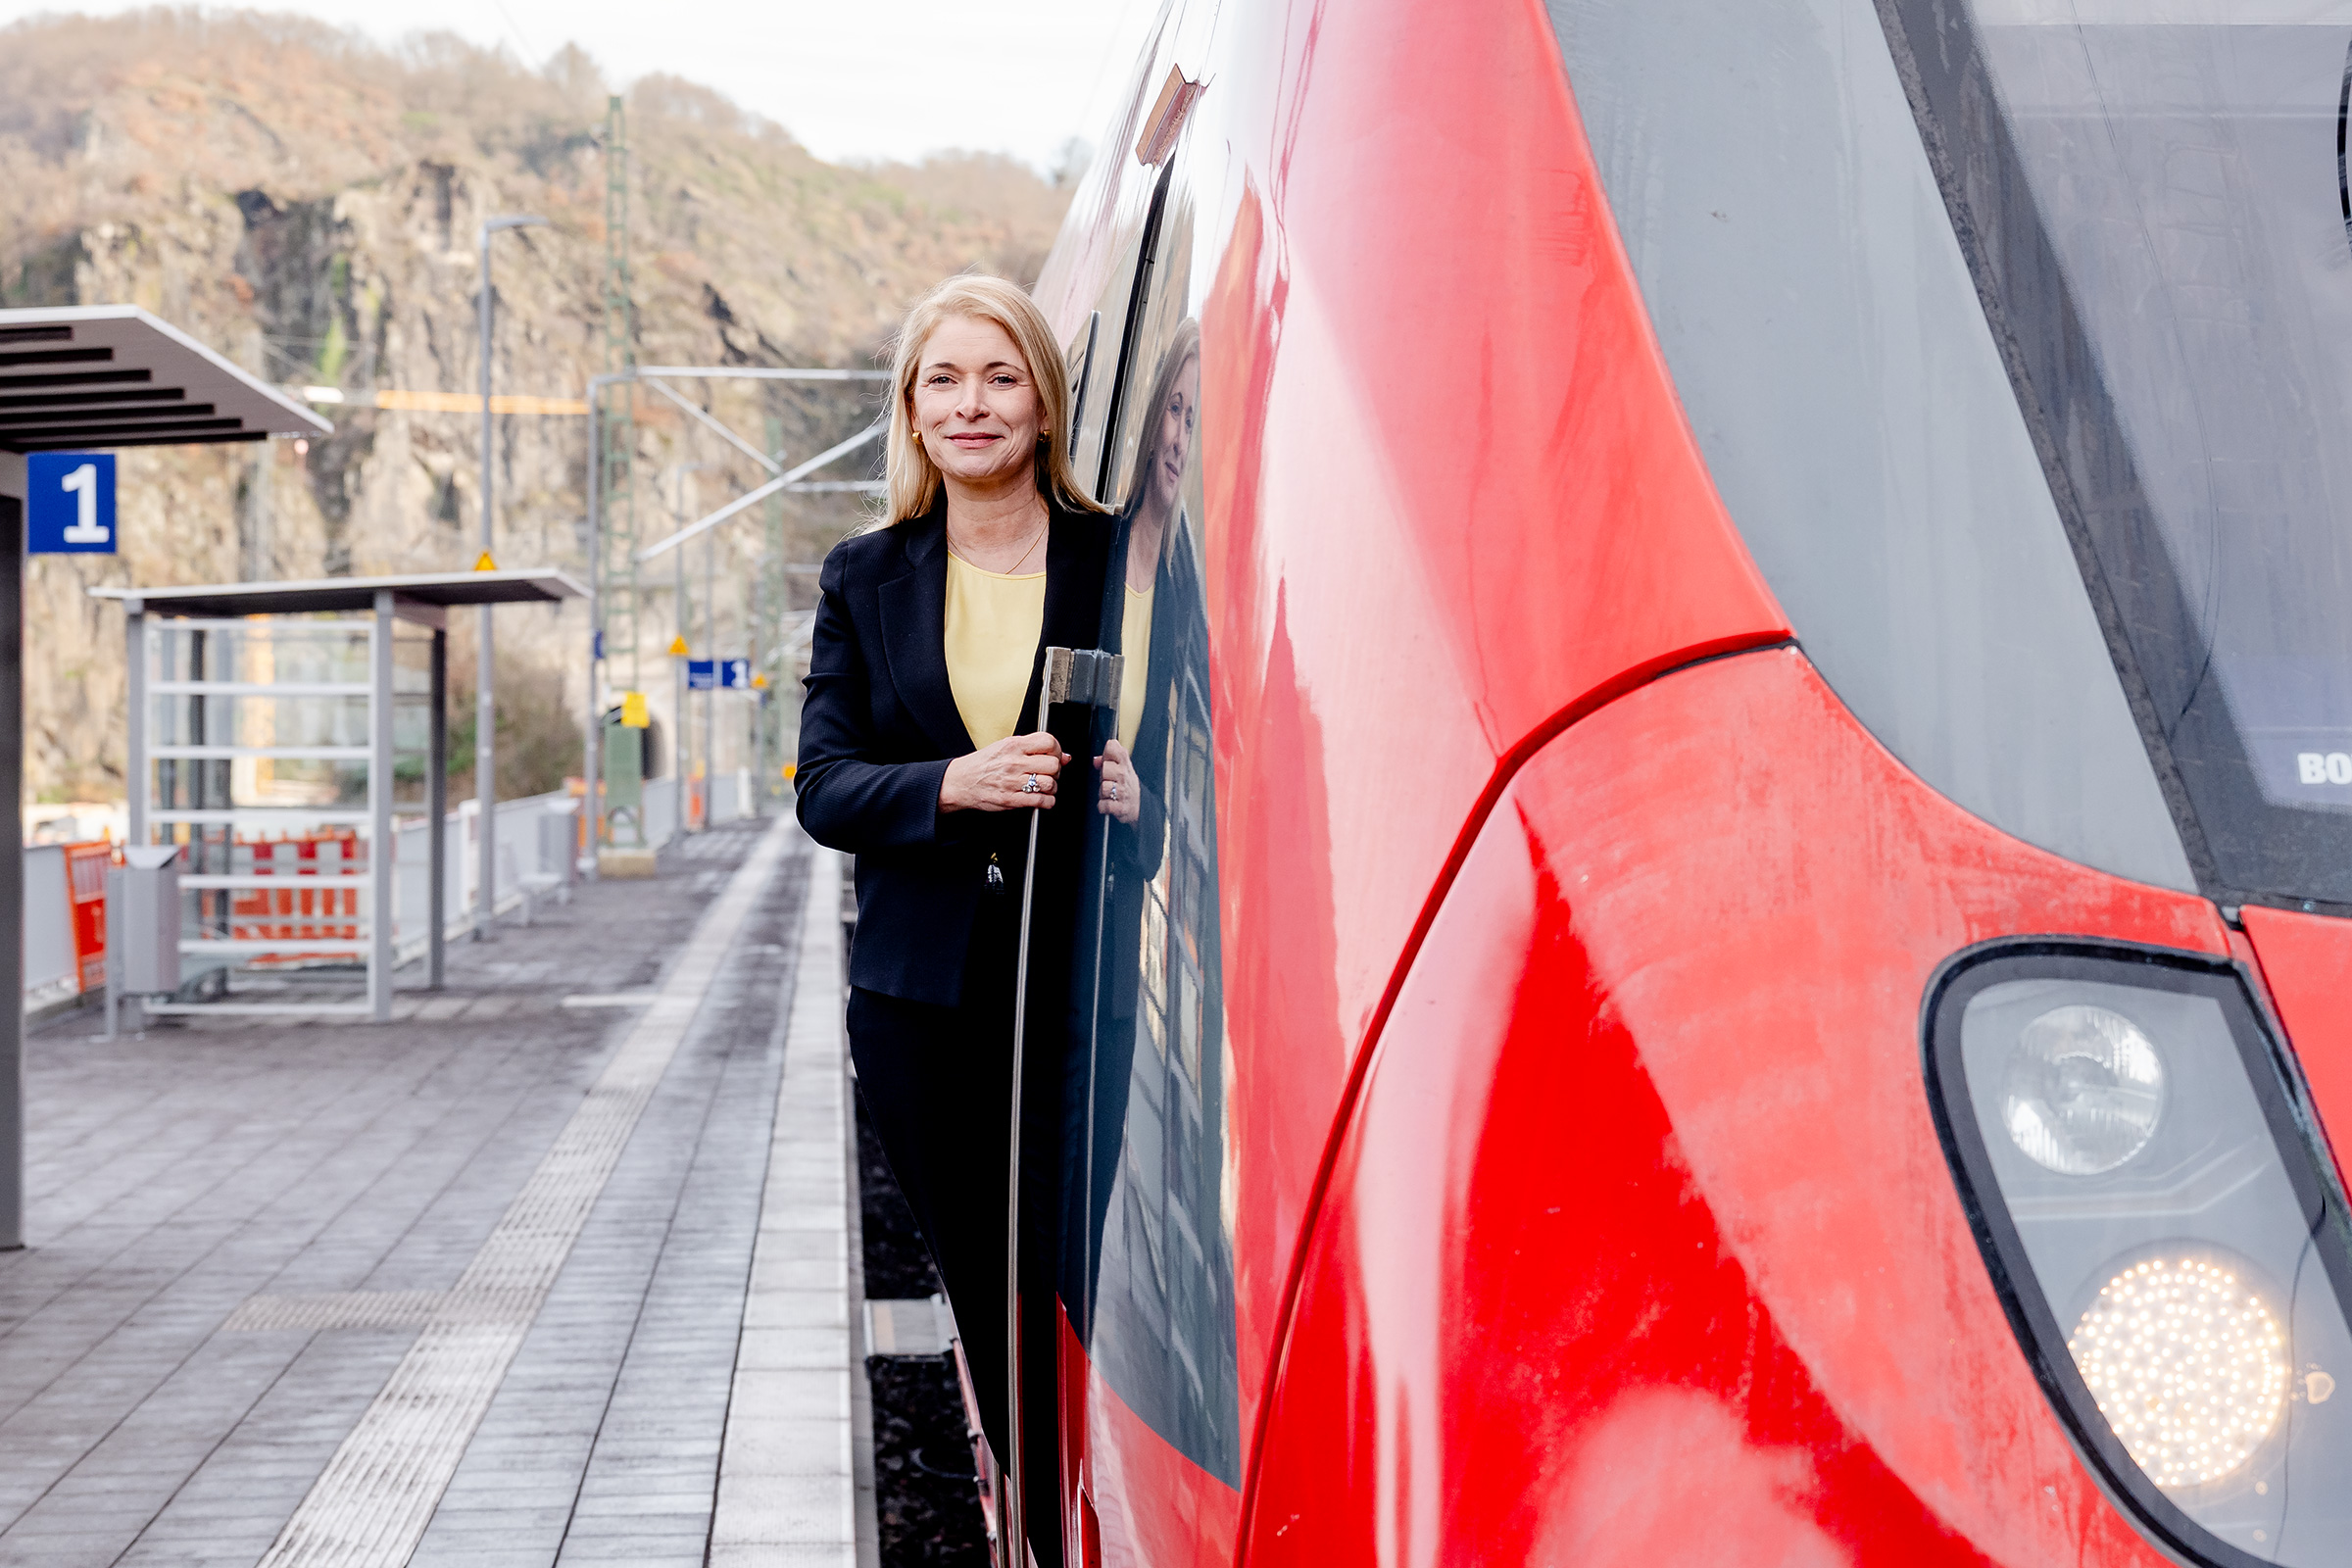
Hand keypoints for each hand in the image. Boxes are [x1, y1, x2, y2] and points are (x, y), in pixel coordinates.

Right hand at [940, 731, 1069, 812]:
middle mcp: (1013, 762)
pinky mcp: (1011, 800)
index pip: (1048, 742)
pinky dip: (1047, 802)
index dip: (1057, 750)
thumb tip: (1064, 756)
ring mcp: (1012, 782)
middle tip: (1048, 773)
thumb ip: (1034, 749)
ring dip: (1051, 787)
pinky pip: (1041, 801)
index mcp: (1013, 745)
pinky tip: (1041, 798)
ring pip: (1049, 783)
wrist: (960, 782)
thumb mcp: (1005, 747)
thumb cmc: (982, 764)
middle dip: (1055, 771)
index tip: (1055, 756)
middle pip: (1053, 764)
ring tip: (1044, 786)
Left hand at [1095, 739, 1140, 824]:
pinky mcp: (1119, 807)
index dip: (1107, 754)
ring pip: (1103, 788)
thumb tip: (1095, 760)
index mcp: (1124, 764)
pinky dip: (1103, 806)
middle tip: (1109, 780)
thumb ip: (1107, 760)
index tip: (1108, 760)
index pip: (1112, 748)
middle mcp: (1124, 776)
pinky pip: (1103, 804)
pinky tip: (1109, 803)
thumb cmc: (1127, 785)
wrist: (1140, 805)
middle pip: (1105, 769)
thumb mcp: (1122, 768)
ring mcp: (1122, 792)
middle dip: (1103, 776)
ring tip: (1110, 793)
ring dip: (1102, 793)